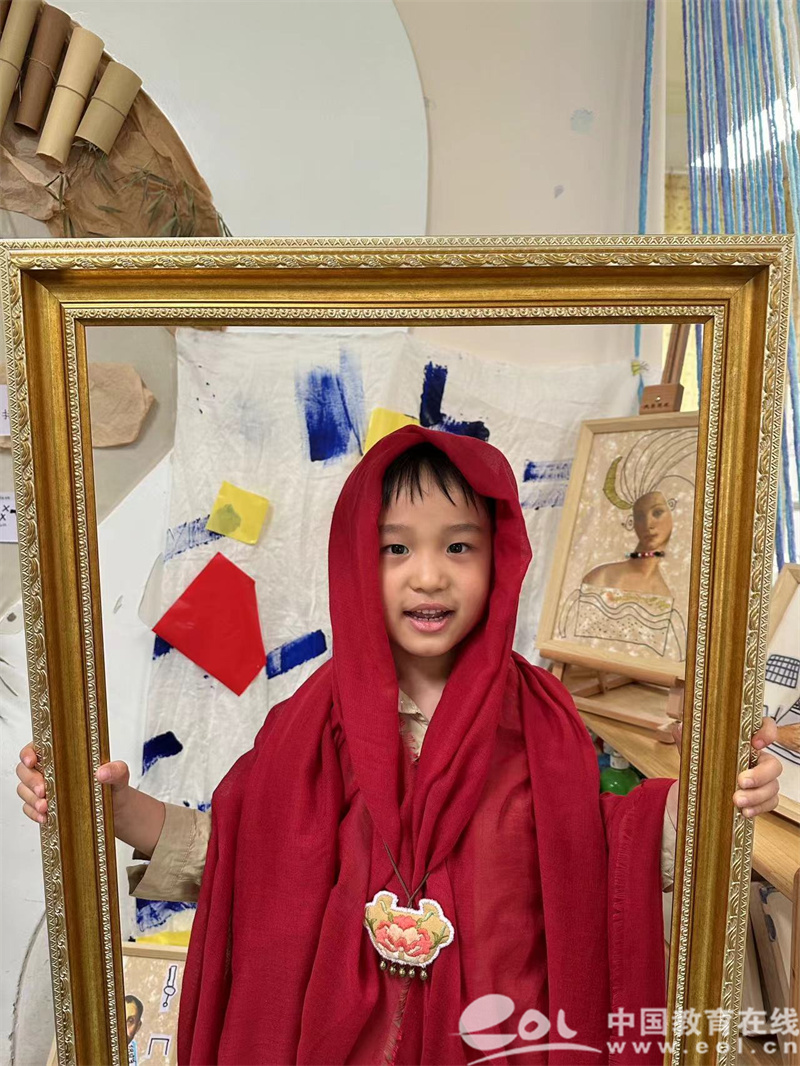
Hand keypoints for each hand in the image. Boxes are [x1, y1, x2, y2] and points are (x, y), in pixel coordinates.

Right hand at [16, 741, 130, 824]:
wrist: (116, 810)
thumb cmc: (114, 785)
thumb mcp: (120, 774)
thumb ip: (116, 769)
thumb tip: (102, 773)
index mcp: (63, 754)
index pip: (36, 748)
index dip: (28, 753)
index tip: (32, 761)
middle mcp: (49, 770)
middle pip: (25, 771)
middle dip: (30, 780)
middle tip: (43, 790)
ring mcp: (45, 789)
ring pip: (24, 791)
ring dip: (31, 799)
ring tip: (45, 807)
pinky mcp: (45, 807)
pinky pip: (30, 809)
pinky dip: (34, 814)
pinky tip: (45, 817)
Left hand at [668, 716, 781, 821]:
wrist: (699, 790)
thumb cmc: (702, 764)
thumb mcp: (692, 749)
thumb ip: (686, 738)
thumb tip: (679, 729)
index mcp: (744, 742)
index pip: (766, 728)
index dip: (767, 732)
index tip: (756, 742)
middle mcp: (757, 760)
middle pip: (774, 765)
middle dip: (760, 774)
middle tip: (741, 781)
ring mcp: (762, 781)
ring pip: (773, 787)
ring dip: (756, 795)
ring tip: (736, 801)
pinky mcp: (761, 799)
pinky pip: (770, 803)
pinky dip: (758, 808)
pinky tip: (744, 811)